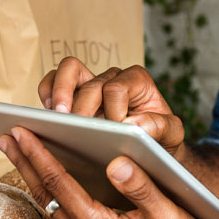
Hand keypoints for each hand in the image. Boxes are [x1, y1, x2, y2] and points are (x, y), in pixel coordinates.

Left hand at [0, 126, 218, 218]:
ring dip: (35, 181)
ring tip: (21, 154)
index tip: (20, 132)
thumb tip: (116, 162)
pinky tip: (50, 183)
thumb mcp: (170, 214)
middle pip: (46, 196)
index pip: (60, 184)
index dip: (38, 155)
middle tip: (6, 136)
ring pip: (52, 210)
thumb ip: (142, 187)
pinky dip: (52, 198)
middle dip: (25, 164)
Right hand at [38, 57, 186, 155]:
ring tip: (57, 117)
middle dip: (82, 105)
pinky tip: (49, 116)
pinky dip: (47, 93)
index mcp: (137, 81)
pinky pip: (53, 82)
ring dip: (59, 92)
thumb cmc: (161, 139)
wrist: (152, 147)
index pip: (116, 87)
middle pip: (89, 81)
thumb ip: (160, 127)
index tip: (115, 130)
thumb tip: (133, 125)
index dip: (112, 109)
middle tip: (77, 126)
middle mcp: (112, 78)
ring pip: (68, 70)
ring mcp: (90, 85)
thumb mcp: (172, 135)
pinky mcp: (73, 96)